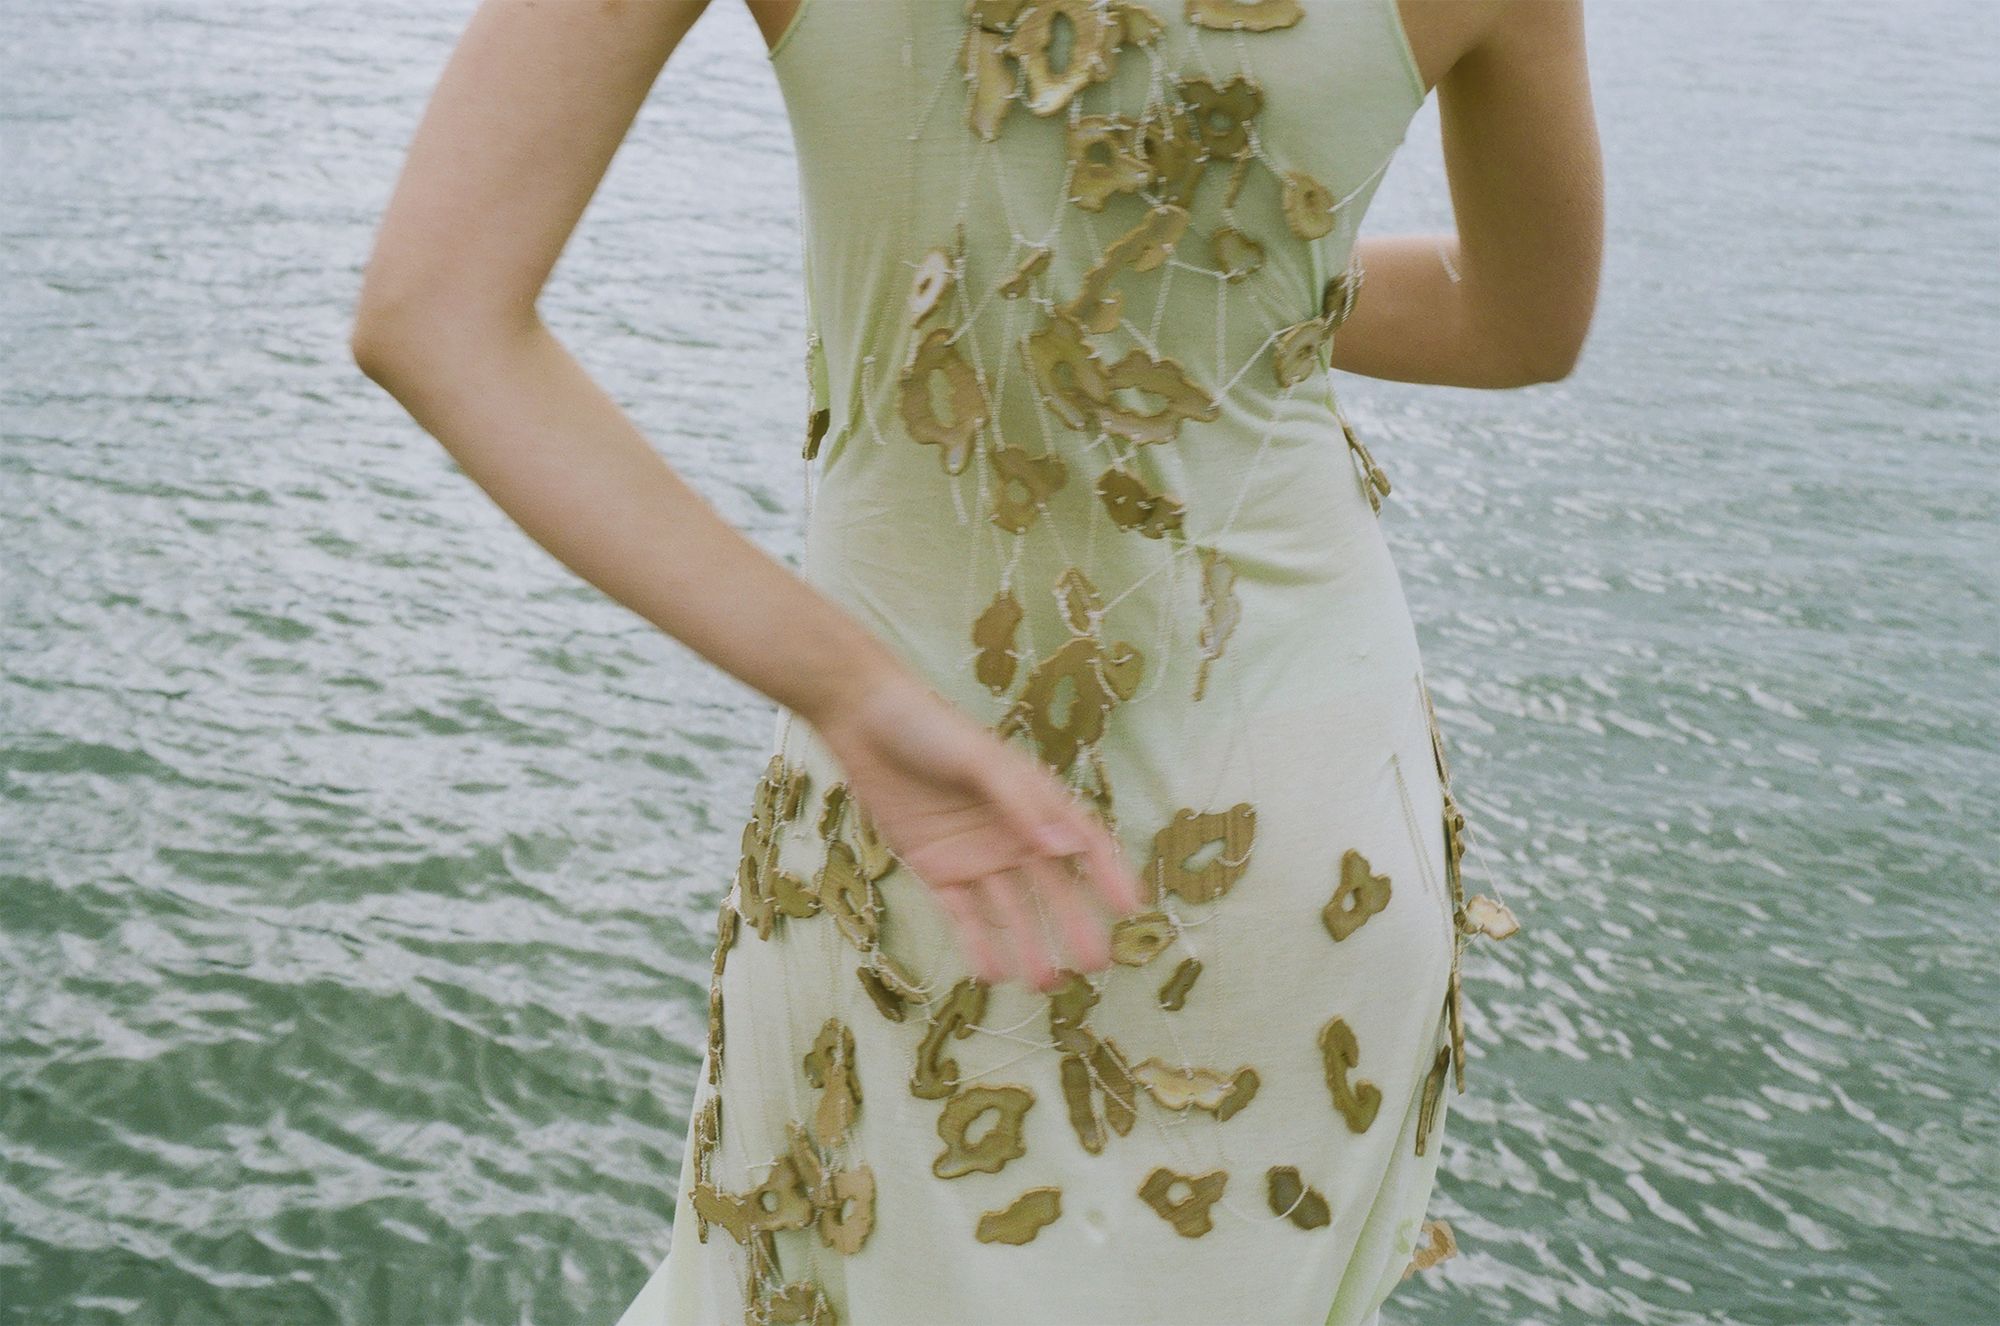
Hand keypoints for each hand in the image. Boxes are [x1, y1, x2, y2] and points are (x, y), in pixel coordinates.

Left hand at [808, 665, 1145, 992]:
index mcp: (1033, 799)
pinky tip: (992, 974)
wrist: (862, 718)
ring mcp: (974, 853)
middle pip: (1052, 886)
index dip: (1109, 873)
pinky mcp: (936, 867)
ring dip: (1028, 944)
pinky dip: (977, 943)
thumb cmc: (929, 726)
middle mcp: (1011, 832)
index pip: (1083, 841)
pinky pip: (962, 914)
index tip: (1131, 909)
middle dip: (1075, 924)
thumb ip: (1020, 803)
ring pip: (1010, 909)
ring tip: (1045, 983)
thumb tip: (1066, 846)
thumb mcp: (979, 760)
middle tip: (1096, 965)